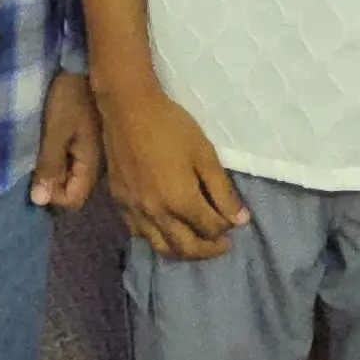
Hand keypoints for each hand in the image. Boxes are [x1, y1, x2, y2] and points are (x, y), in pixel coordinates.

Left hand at [32, 72, 103, 210]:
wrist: (81, 64)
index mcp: (92, 164)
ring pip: (70, 175)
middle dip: (50, 185)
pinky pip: (70, 160)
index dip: (52, 197)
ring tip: (36, 154)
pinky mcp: (84, 139)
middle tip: (33, 165)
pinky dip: (56, 158)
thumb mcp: (55, 131)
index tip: (35, 179)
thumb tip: (40, 202)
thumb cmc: (68, 97)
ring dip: (52, 170)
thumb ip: (49, 166)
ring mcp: (91, 150)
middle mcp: (95, 162)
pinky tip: (45, 145)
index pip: (73, 200)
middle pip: (72, 190)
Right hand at [95, 77, 246, 259]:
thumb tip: (240, 220)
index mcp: (181, 200)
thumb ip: (223, 191)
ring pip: (162, 247)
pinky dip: (158, 239)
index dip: (226, 228)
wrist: (128, 109)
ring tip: (196, 242)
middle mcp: (157, 214)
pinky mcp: (119, 204)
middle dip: (209, 250)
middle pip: (187, 247)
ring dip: (183, 251)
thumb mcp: (205, 154)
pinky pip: (140, 234)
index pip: (210, 229)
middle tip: (222, 244)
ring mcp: (135, 211)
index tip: (233, 221)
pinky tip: (166, 229)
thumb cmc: (171, 127)